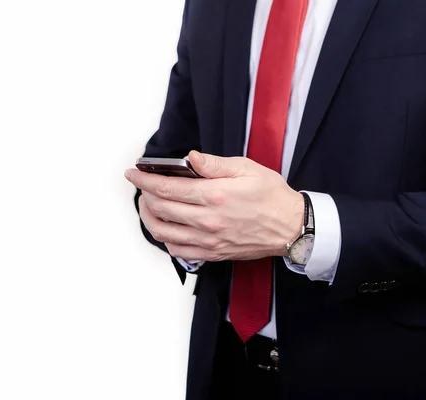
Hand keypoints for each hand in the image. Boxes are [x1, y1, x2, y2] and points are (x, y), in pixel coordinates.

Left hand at [125, 151, 304, 261]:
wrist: (291, 227)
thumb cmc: (272, 197)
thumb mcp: (247, 169)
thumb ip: (214, 164)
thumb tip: (189, 158)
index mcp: (214, 195)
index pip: (166, 188)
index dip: (144, 180)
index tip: (134, 173)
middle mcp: (207, 220)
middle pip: (159, 209)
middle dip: (143, 195)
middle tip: (142, 186)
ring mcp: (209, 240)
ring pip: (163, 232)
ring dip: (149, 217)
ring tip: (149, 205)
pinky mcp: (213, 253)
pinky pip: (178, 251)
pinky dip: (165, 239)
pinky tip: (166, 227)